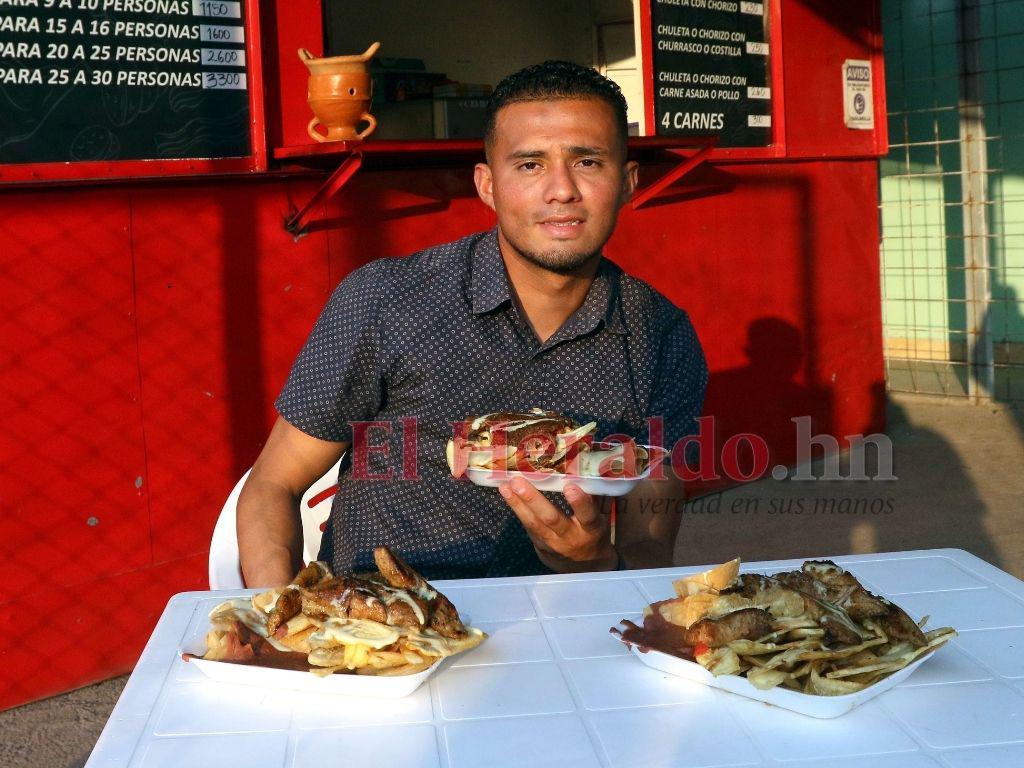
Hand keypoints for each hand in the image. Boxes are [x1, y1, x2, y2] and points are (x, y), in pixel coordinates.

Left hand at [499, 476, 615, 571]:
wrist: (584, 568)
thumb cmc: (594, 535)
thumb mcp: (601, 519)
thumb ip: (595, 498)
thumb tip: (589, 468)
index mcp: (591, 529)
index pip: (587, 516)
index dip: (579, 503)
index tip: (569, 486)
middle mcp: (570, 537)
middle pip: (551, 519)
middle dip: (533, 500)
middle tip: (518, 482)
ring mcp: (552, 543)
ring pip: (533, 523)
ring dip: (517, 504)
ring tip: (505, 486)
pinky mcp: (539, 545)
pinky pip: (527, 525)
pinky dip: (516, 509)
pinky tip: (506, 493)